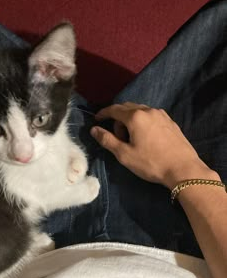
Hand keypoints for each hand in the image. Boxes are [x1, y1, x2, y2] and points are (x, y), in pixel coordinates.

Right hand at [90, 102, 217, 188]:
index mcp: (136, 117)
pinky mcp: (170, 121)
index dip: (103, 113)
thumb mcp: (124, 154)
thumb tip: (94, 129)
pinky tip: (146, 137)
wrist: (183, 169)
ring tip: (132, 139)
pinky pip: (151, 116)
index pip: (114, 109)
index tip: (96, 119)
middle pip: (127, 108)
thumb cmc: (151, 162)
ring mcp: (162, 115)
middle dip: (117, 119)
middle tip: (117, 137)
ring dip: (130, 120)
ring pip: (140, 111)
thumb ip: (107, 140)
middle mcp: (149, 110)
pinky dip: (143, 122)